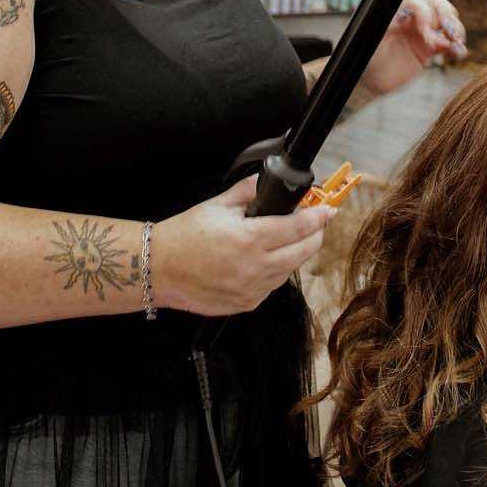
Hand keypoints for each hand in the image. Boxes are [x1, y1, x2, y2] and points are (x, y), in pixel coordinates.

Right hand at [153, 175, 336, 315]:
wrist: (159, 269)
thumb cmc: (183, 236)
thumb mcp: (217, 205)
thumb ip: (248, 191)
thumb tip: (270, 182)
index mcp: (248, 239)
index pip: (299, 228)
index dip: (318, 216)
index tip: (328, 209)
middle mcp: (254, 268)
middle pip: (304, 251)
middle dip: (315, 235)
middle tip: (316, 222)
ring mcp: (251, 290)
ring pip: (291, 270)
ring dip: (296, 253)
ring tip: (287, 238)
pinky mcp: (246, 304)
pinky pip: (273, 286)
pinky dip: (276, 271)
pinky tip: (265, 258)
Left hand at [364, 0, 467, 95]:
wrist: (370, 81)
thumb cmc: (365, 56)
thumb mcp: (372, 39)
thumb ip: (387, 25)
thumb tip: (403, 15)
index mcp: (398, 10)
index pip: (419, 2)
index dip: (426, 14)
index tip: (424, 31)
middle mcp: (412, 18)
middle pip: (438, 6)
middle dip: (447, 17)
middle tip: (448, 33)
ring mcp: (422, 33)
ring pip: (447, 23)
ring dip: (456, 30)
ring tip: (455, 43)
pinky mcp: (429, 50)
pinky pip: (448, 44)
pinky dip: (457, 47)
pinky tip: (459, 52)